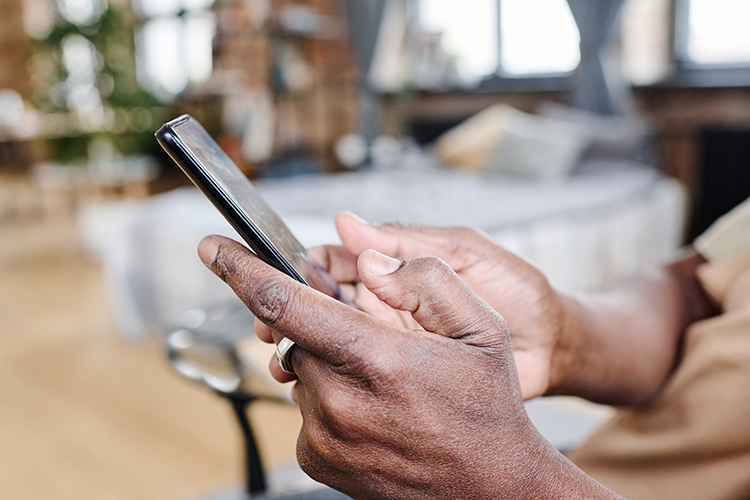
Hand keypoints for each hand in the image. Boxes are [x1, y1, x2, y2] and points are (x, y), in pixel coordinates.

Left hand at [198, 236, 618, 498]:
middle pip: (293, 335)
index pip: (284, 302)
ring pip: (301, 369)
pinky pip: (306, 406)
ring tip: (384, 381)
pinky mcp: (316, 459)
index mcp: (376, 360)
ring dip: (328, 359)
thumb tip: (369, 262)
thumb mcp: (481, 327)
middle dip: (316, 320)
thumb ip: (425, 278)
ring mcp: (323, 436)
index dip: (240, 268)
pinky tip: (373, 408)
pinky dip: (329, 393)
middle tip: (366, 333)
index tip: (212, 247)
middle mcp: (339, 401)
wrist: (490, 488)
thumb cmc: (486, 408)